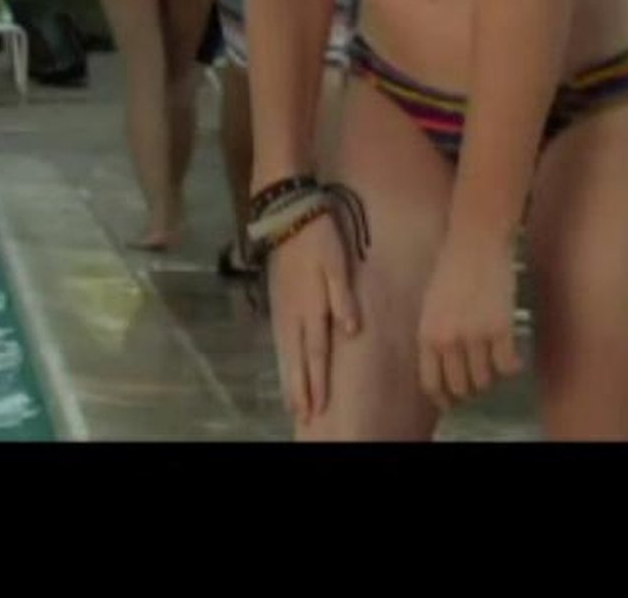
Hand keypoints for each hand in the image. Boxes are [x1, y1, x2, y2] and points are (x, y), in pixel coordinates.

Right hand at [265, 215, 361, 426]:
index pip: (316, 352)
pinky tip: (284, 367)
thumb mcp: (337, 262)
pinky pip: (279, 338)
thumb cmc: (318, 235)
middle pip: (297, 358)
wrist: (285, 213)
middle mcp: (293, 313)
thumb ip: (343, 298)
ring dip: (289, 378)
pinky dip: (282, 358)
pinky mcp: (277, 300)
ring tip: (291, 401)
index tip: (319, 407)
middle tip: (302, 414)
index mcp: (311, 306)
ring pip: (285, 351)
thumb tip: (350, 330)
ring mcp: (281, 307)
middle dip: (301, 388)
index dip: (318, 380)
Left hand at [416, 234, 521, 409]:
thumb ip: (435, 337)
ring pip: (484, 380)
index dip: (442, 399)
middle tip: (477, 383)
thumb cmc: (451, 270)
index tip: (451, 403)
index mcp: (427, 334)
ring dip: (489, 378)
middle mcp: (448, 340)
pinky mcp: (502, 329)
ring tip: (492, 365)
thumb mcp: (430, 307)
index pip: (431, 383)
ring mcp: (476, 336)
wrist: (476, 243)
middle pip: (460, 387)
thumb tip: (444, 370)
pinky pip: (507, 366)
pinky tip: (513, 358)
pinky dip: (511, 367)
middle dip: (468, 391)